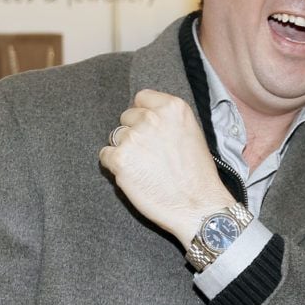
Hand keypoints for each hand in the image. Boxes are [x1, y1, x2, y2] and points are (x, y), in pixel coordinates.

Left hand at [98, 90, 233, 244]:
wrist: (199, 207)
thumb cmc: (198, 176)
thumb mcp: (192, 134)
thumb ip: (169, 121)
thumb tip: (146, 116)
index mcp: (173, 108)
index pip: (142, 98)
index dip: (143, 114)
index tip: (150, 129)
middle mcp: (152, 118)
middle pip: (126, 117)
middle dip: (134, 132)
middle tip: (150, 154)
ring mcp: (134, 138)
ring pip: (116, 137)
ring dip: (125, 150)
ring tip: (146, 168)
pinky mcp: (119, 159)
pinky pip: (105, 155)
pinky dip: (115, 166)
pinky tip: (135, 176)